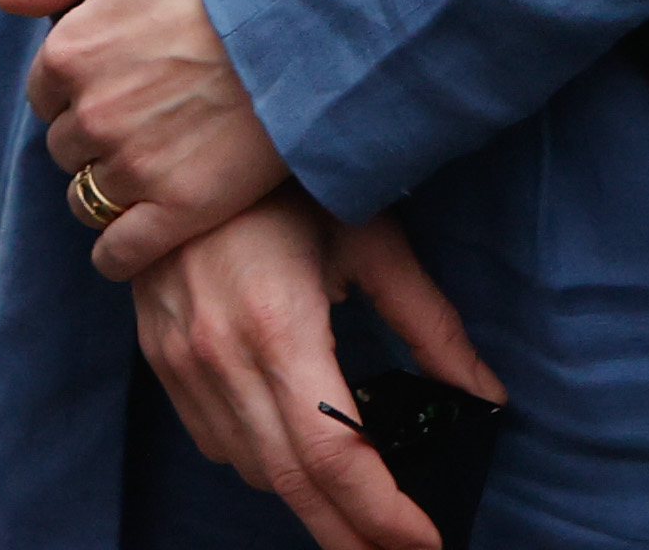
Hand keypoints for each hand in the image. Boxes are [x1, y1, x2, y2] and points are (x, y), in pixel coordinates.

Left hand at [3, 0, 289, 276]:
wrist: (304, 16)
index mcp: (70, 51)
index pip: (46, 92)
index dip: (77, 89)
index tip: (115, 84)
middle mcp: (90, 114)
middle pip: (66, 146)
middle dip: (93, 137)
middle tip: (142, 123)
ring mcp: (133, 166)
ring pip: (90, 198)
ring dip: (108, 190)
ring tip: (149, 173)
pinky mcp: (178, 209)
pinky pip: (122, 252)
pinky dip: (119, 254)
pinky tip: (131, 246)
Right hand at [125, 194, 503, 549]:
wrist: (175, 139)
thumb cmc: (285, 178)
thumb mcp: (370, 238)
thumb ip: (430, 324)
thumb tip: (486, 394)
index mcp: (276, 325)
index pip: (331, 455)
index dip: (381, 513)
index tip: (426, 540)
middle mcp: (219, 355)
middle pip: (292, 484)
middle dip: (352, 535)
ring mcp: (181, 362)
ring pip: (253, 470)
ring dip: (310, 500)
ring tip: (363, 507)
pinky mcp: (161, 359)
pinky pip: (217, 443)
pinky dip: (263, 463)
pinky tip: (300, 449)